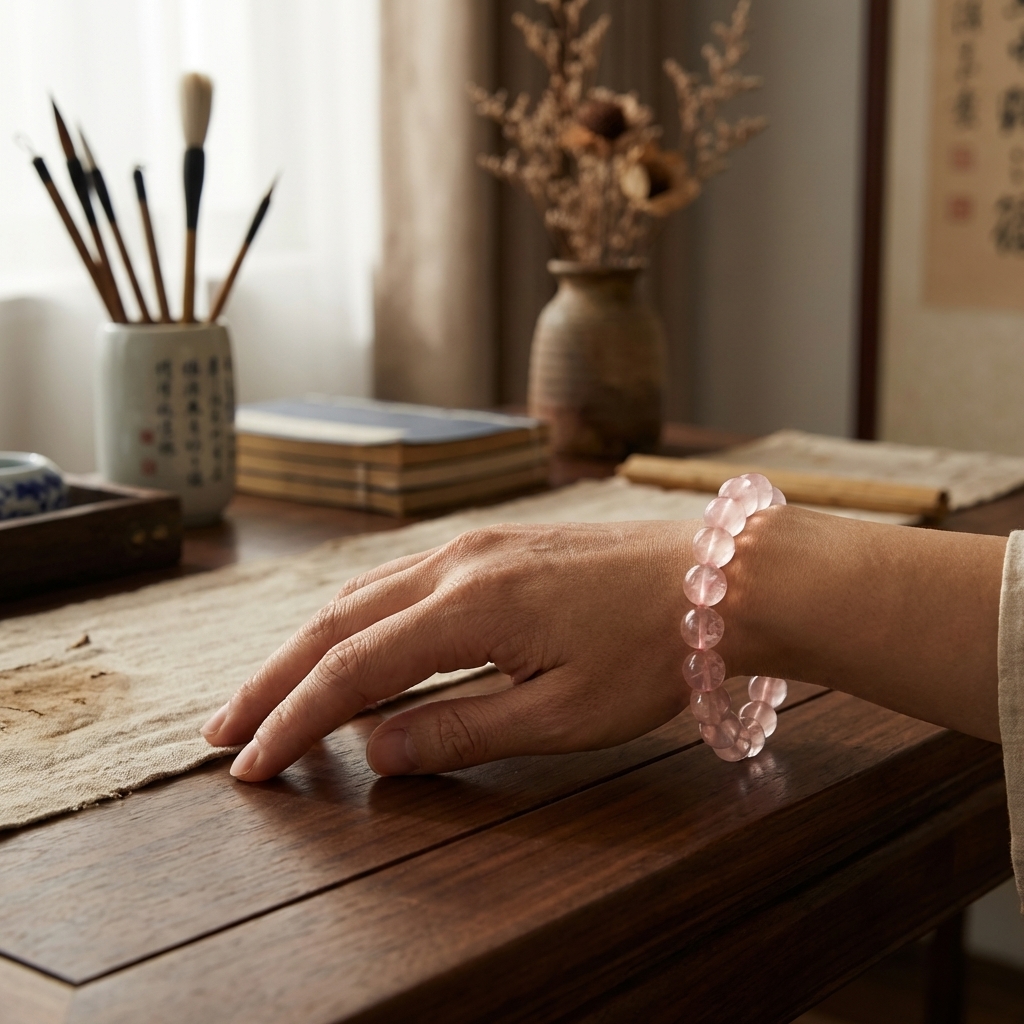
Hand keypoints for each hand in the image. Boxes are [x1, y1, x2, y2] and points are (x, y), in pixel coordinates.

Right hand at [201, 520, 697, 780]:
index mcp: (469, 606)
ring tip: (268, 692)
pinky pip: (400, 581)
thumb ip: (462, 728)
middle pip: (336, 622)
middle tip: (225, 730)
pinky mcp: (491, 546)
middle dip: (274, 679)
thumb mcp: (562, 714)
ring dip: (308, 645)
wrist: (721, 578)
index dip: (294, 720)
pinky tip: (348, 644)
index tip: (249, 765)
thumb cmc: (651, 651)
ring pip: (362, 594)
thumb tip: (378, 751)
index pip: (351, 670)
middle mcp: (455, 563)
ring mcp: (472, 546)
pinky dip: (356, 619)